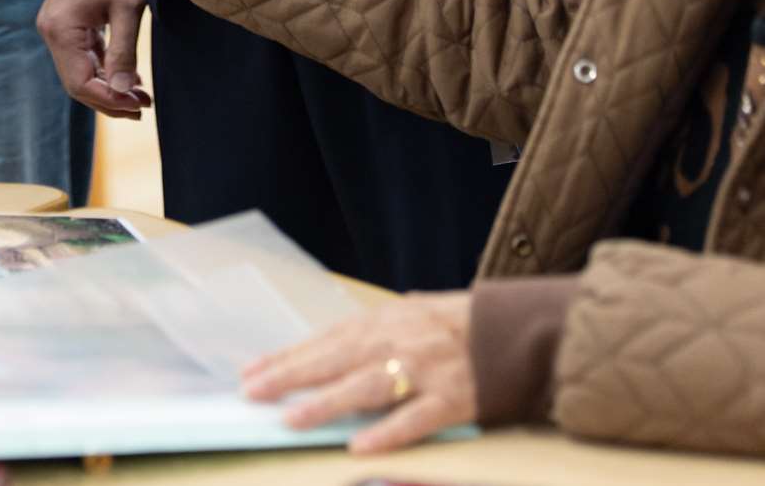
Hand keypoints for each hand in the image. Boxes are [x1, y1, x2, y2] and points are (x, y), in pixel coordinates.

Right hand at [35, 0, 150, 118]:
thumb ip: (124, 51)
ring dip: (108, 87)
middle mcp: (51, 34)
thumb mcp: (127, 6)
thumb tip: (125, 92)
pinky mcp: (65, 26)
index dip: (109, 100)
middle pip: (77, 83)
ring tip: (141, 96)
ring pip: (79, 73)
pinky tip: (128, 78)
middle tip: (144, 105)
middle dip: (110, 99)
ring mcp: (55, 30)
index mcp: (62, 30)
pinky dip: (103, 71)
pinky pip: (81, 58)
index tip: (139, 105)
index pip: (80, 82)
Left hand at [242, 292, 477, 454]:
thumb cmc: (452, 327)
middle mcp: (398, 342)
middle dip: (291, 376)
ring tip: (293, 419)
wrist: (513, 332)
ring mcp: (424, 371)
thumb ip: (366, 334)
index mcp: (384, 322)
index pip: (324, 340)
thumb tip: (317, 352)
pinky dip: (386, 433)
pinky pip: (415, 418)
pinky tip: (358, 446)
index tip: (250, 373)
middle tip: (254, 392)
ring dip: (327, 403)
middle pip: (336, 359)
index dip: (286, 357)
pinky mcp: (451, 400)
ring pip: (367, 388)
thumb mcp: (405, 317)